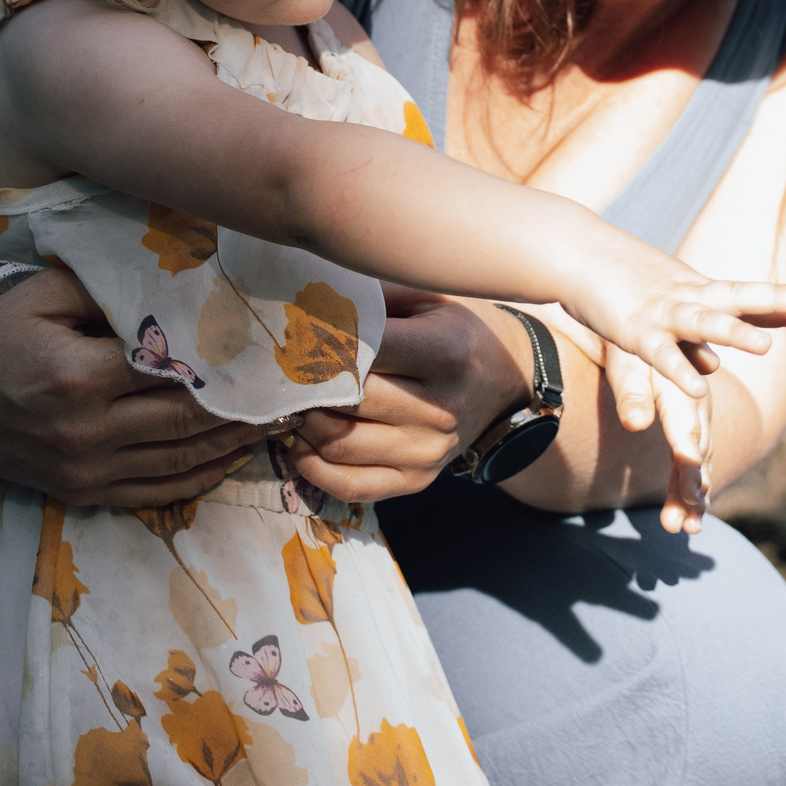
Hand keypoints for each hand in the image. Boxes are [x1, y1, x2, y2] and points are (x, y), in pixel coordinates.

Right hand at [0, 268, 267, 506]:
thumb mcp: (42, 292)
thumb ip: (109, 285)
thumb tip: (181, 277)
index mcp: (78, 376)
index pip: (175, 370)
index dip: (231, 364)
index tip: (275, 352)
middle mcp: (85, 431)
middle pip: (189, 421)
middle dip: (250, 408)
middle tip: (300, 390)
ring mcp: (84, 470)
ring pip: (181, 461)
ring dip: (237, 444)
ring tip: (283, 423)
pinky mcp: (80, 493)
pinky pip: (156, 493)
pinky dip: (201, 477)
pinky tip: (234, 457)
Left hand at [284, 287, 529, 502]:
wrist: (503, 383)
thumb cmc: (454, 332)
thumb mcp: (427, 300)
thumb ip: (373, 300)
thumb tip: (304, 304)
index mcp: (445, 352)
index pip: (363, 352)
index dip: (319, 344)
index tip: (294, 337)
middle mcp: (441, 408)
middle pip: (348, 400)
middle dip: (305, 386)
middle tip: (282, 370)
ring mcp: (430, 451)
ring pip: (339, 445)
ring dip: (302, 424)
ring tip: (291, 403)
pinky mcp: (418, 481)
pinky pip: (350, 485)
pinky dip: (312, 467)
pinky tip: (302, 441)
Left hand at [603, 340, 724, 533]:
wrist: (647, 329)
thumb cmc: (632, 348)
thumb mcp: (627, 363)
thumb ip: (632, 394)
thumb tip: (633, 423)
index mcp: (684, 393)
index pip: (689, 433)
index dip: (691, 465)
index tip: (692, 494)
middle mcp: (698, 408)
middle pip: (698, 456)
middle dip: (693, 491)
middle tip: (684, 523)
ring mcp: (698, 420)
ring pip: (700, 464)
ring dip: (694, 498)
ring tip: (683, 528)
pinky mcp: (692, 428)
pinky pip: (695, 463)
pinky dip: (692, 490)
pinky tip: (686, 518)